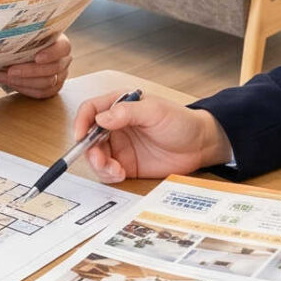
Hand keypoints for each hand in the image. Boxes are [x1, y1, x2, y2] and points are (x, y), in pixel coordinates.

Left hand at [0, 33, 72, 98]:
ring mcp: (60, 75)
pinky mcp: (53, 87)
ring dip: (23, 81)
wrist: (26, 50)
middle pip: (52, 69)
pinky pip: (41, 93)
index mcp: (61, 43)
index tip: (36, 57)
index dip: (51, 54)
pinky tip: (11, 83)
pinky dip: (25, 89)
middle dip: (29, 71)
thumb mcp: (28, 31)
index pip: (63, 48)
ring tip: (3, 76)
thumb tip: (5, 30)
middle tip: (10, 70)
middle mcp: (63, 60)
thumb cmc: (27, 39)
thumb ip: (23, 30)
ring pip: (46, 84)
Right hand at [67, 91, 230, 183]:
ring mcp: (120, 146)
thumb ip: (127, 113)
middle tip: (100, 159)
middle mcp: (115, 126)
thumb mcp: (155, 111)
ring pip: (95, 156)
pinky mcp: (126, 165)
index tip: (81, 135)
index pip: (90, 110)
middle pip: (88, 137)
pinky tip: (120, 174)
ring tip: (114, 169)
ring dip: (99, 165)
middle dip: (89, 150)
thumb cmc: (180, 122)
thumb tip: (101, 118)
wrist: (200, 145)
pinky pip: (108, 171)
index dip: (81, 122)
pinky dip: (108, 175)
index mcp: (119, 106)